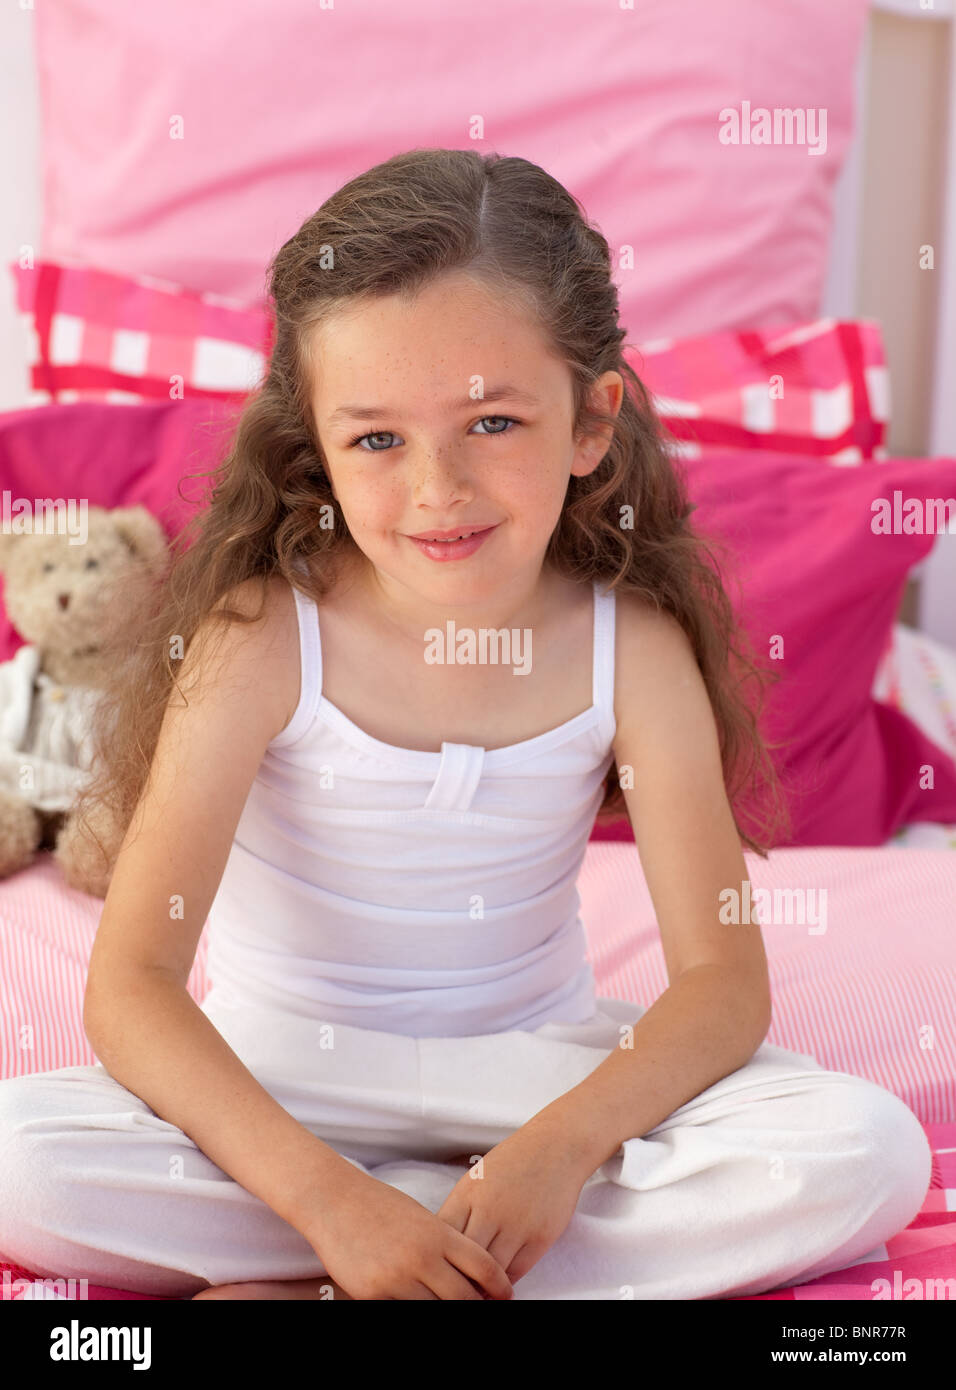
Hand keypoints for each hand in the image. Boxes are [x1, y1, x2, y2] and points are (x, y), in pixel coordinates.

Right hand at [303, 1165, 513, 1300]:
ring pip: (436, 1311)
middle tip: (479, 1304)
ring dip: (444, 1308)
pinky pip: (404, 1311)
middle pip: (465, 1298)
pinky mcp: (373, 1295)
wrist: (334, 1201)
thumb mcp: (421, 1218)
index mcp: (438, 1234)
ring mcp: (396, 1279)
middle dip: (476, 1305)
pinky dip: (413, 1307)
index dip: (501, 1286)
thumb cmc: (380, 1206)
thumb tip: (473, 1273)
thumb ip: (446, 1244)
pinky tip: (416, 1300)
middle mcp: (421, 1258)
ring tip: (448, 1301)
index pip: (484, 1267)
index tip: (505, 1295)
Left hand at [435, 1117, 592, 1285]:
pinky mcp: (540, 1237)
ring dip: (483, 1285)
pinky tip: (499, 1283)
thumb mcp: (477, 1179)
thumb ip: (460, 1212)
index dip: (438, 1259)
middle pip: (464, 1259)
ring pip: (490, 1272)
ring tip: (477, 1291)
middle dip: (458, 1277)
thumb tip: (443, 1249)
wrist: (556, 1146)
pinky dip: (505, 1282)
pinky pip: (516, 1272)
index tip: (438, 1270)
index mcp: (467, 1194)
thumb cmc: (511, 1164)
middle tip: (455, 1288)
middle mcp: (489, 1210)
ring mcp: (516, 1225)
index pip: (442, 1239)